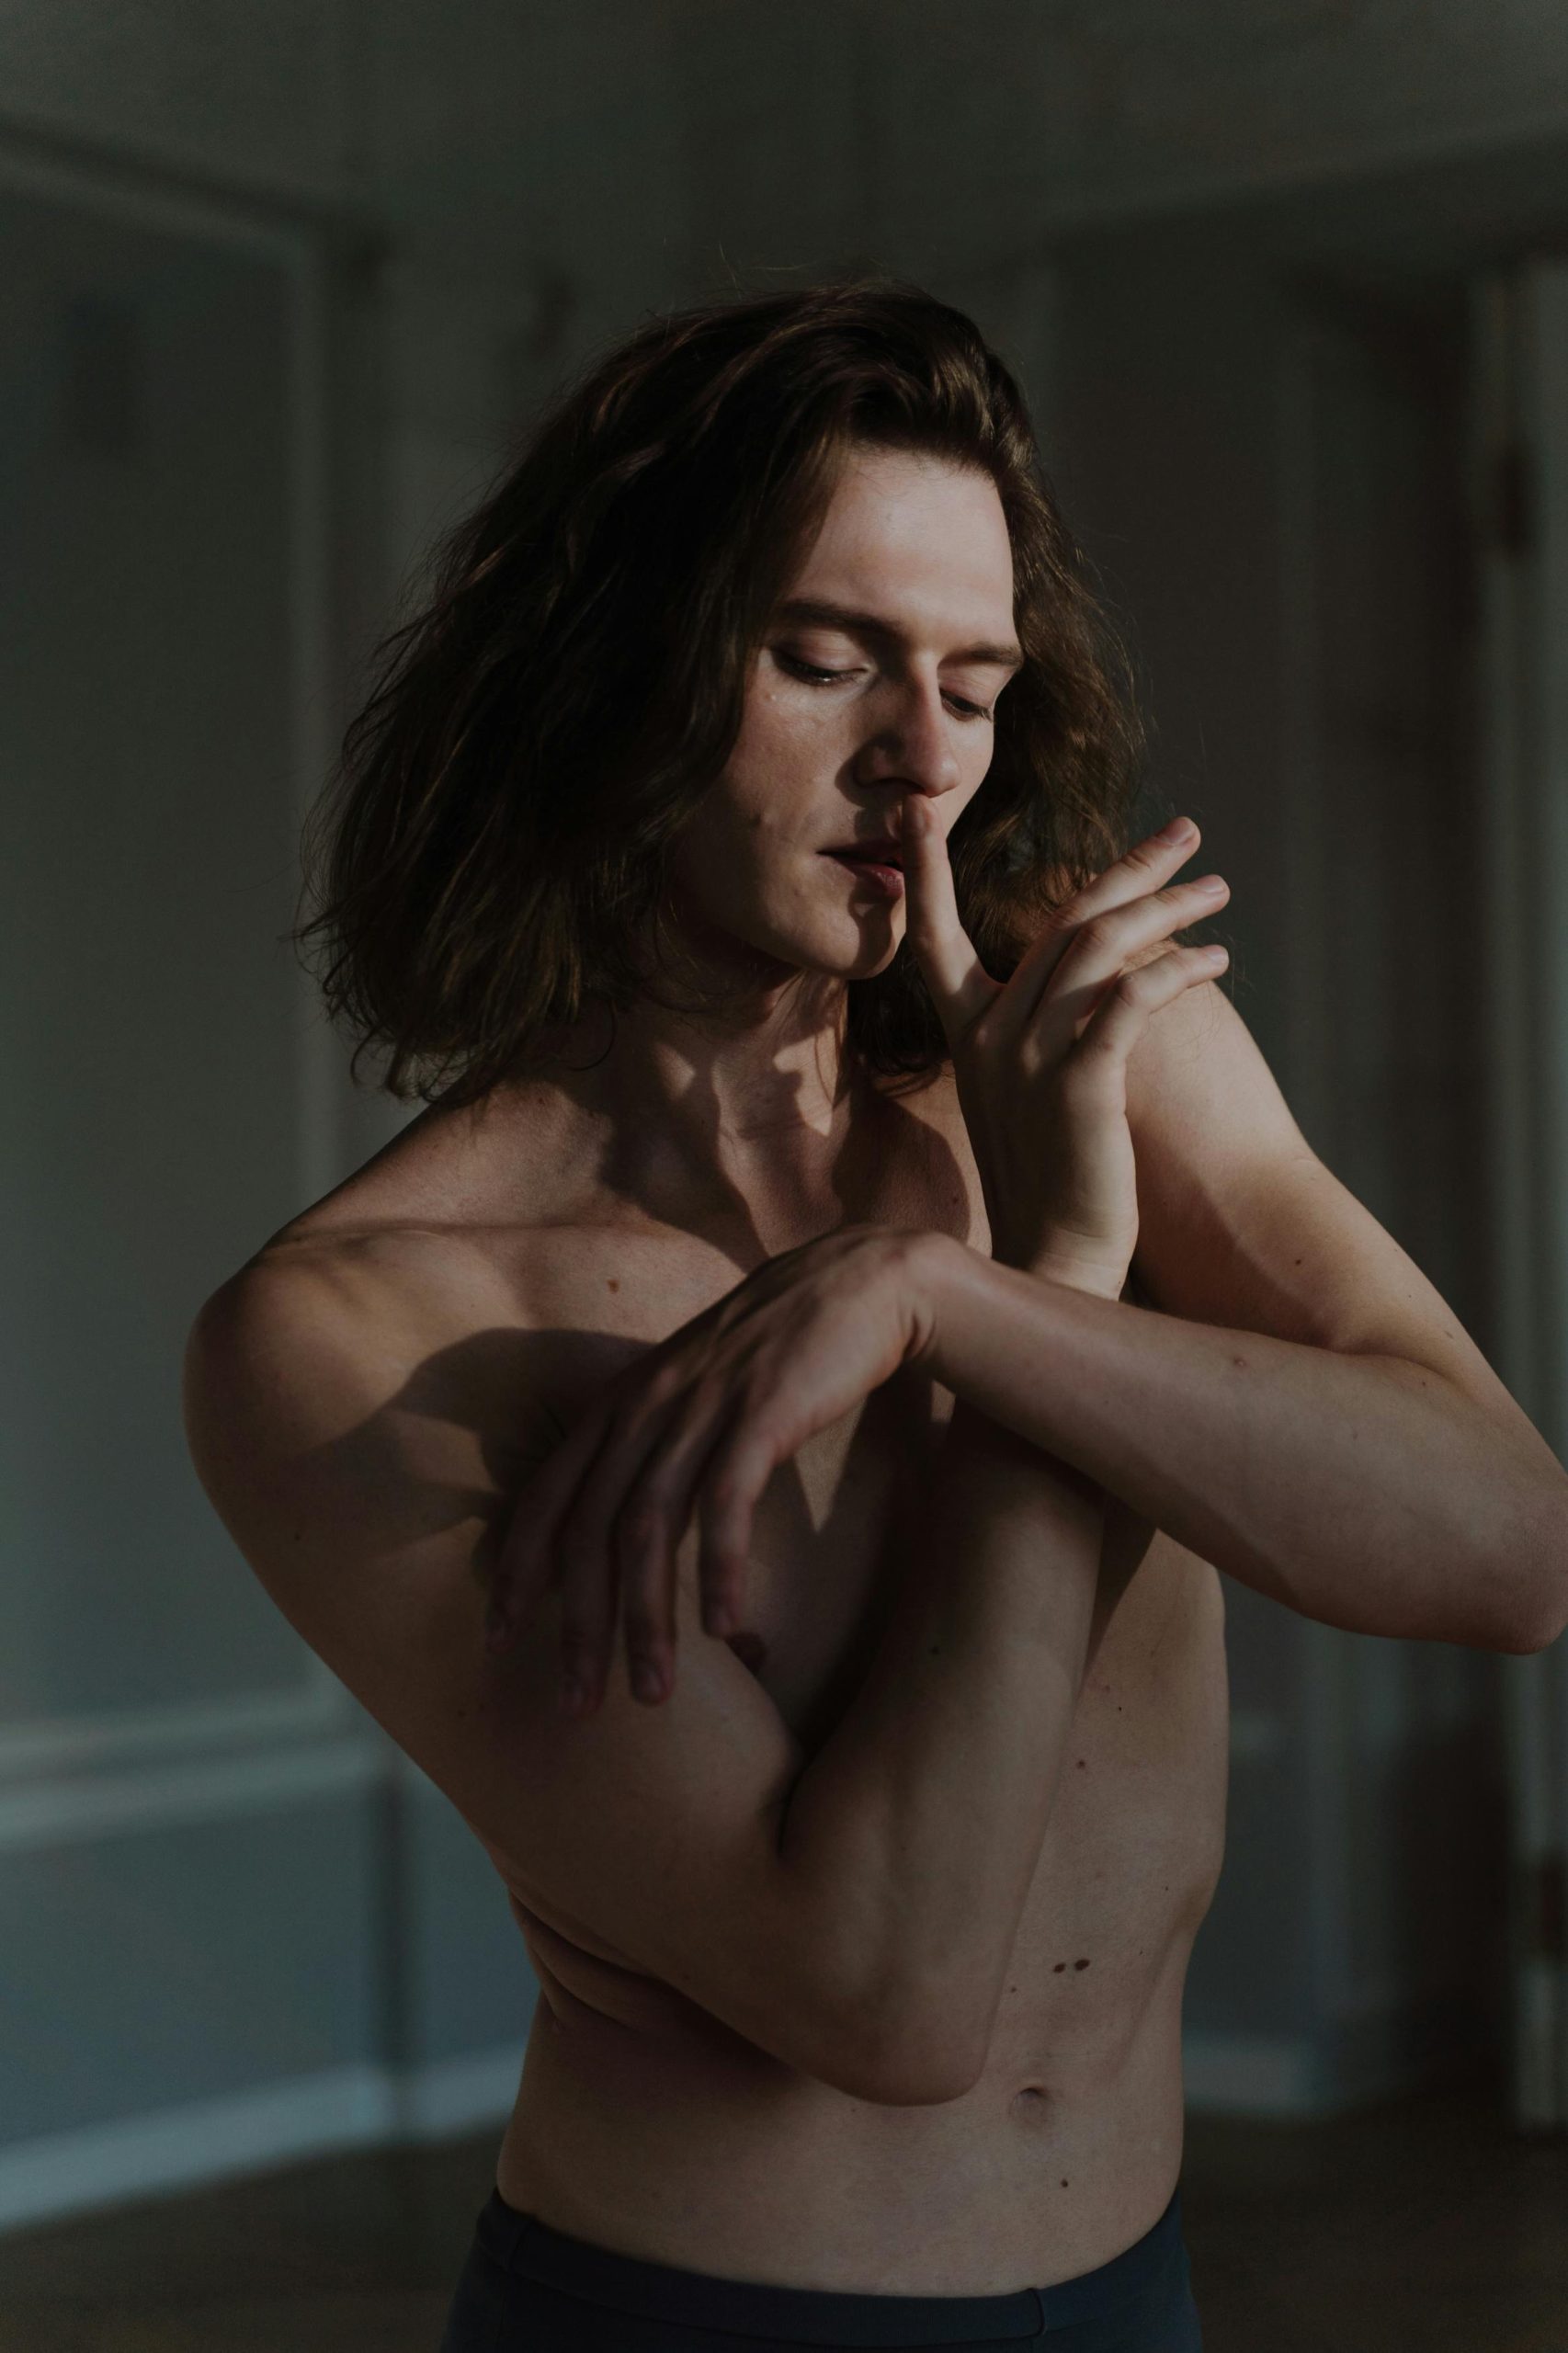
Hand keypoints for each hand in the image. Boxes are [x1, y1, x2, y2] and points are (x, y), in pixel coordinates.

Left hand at [481, 1225, 937, 1712]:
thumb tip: (630, 1521)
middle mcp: (645, 1405)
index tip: (498, 1641)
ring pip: (648, 1531)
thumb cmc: (781, 1347)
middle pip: (588, 1530)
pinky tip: (721, 1627)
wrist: (859, 1283)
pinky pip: (724, 1507)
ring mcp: (700, 1407)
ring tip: (653, 1694)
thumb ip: (655, 1442)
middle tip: (579, 1705)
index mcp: (620, 1402)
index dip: (518, 1572)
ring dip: (645, 1622)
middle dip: (577, 1627)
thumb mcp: (695, 1388)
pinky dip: (717, 1571)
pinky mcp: (760, 1414)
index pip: (545, 1497)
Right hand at [899, 804, 1229, 1299]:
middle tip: (1186, 831)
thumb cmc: (1051, 1182)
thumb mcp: (1028, 1094)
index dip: (925, 868)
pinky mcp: (1078, 1086)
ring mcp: (1028, 1059)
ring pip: (1097, 947)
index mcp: (967, 1032)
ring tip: (1217, 892)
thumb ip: (1041, 1030)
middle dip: (1129, 866)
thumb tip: (1090, 974)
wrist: (1053, 1265)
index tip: (918, 806)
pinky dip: (1177, 970)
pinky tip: (1216, 963)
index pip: (933, 932)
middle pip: (1060, 919)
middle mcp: (989, 1035)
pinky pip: (1130, 999)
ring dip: (1167, 909)